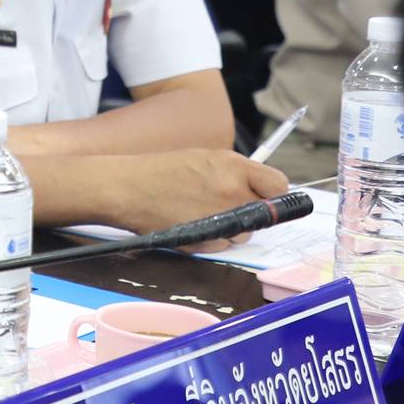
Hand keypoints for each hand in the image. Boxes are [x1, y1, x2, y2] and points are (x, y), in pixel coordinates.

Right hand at [109, 150, 291, 251]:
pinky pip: (222, 244)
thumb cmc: (159, 171)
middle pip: (263, 214)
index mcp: (233, 166)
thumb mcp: (203, 158)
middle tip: (224, 205)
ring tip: (199, 212)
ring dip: (230, 228)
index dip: (274, 193)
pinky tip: (189, 222)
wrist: (124, 188)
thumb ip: (235, 173)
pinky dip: (211, 238)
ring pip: (244, 233)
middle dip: (249, 212)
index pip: (279, 185)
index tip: (267, 197)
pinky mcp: (207, 239)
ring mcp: (221, 217)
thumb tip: (261, 191)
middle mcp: (232, 191)